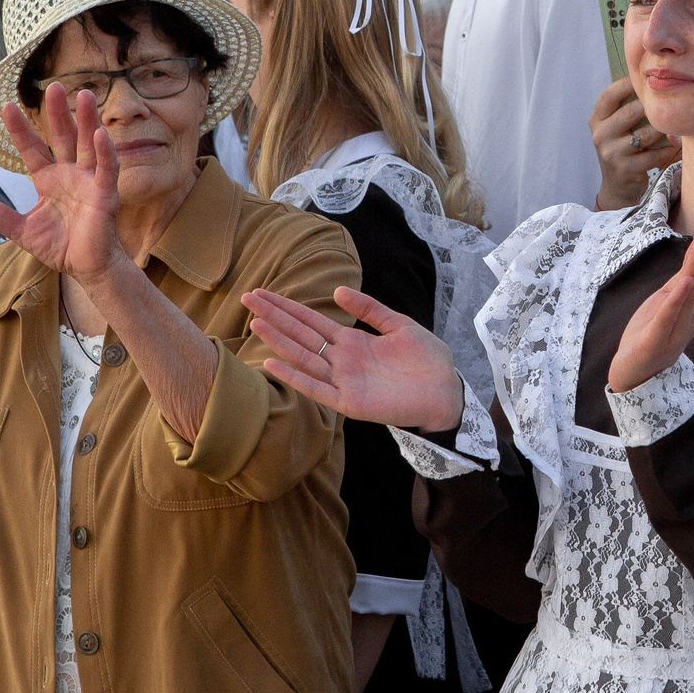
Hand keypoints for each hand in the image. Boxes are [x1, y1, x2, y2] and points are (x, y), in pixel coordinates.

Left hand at [0, 89, 125, 286]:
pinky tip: (100, 134)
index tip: (5, 107)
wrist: (86, 268)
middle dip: (58, 112)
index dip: (20, 129)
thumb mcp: (22, 232)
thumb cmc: (59, 247)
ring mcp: (88, 181)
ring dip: (86, 120)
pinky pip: (106, 168)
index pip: (32, 148)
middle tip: (54, 86)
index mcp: (48, 179)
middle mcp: (69, 174)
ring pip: (87, 144)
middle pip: (63, 137)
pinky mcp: (105, 194)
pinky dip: (104, 152)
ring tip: (83, 95)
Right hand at [247, 285, 463, 430]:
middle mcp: (341, 360)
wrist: (446, 391)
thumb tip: (337, 290)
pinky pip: (317, 388)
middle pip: (300, 335)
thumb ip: (370, 309)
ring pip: (303, 358)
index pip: (311, 321)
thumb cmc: (427, 361)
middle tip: (247, 299)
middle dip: (275, 317)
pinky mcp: (349, 402)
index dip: (287, 307)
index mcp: (352, 342)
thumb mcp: (399, 326)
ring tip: (255, 323)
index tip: (262, 294)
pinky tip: (273, 363)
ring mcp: (343, 381)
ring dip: (279, 341)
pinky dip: (295, 377)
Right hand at [591, 76, 677, 209]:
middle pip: (632, 111)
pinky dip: (669, 150)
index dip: (629, 83)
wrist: (617, 189)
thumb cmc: (622, 150)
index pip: (610, 95)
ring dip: (666, 129)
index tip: (649, 78)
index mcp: (597, 120)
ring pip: (647, 133)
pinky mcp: (626, 168)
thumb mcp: (614, 128)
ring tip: (678, 125)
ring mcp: (612, 153)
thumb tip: (651, 79)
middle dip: (654, 107)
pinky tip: (677, 146)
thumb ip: (625, 107)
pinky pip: (655, 153)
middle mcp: (601, 134)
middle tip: (672, 103)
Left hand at [607, 212, 693, 393]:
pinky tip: (685, 282)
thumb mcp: (668, 299)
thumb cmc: (652, 333)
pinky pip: (669, 316)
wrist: (635, 373)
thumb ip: (683, 278)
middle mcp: (693, 314)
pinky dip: (678, 299)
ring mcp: (678, 328)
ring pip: (691, 293)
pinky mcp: (658, 339)